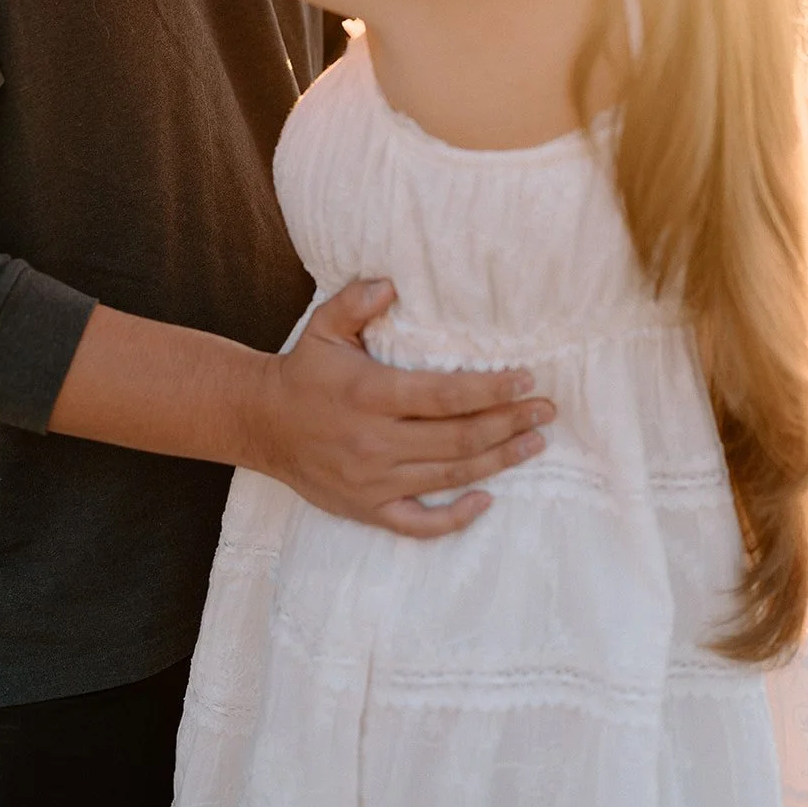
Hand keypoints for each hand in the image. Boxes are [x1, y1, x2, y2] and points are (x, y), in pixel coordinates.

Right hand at [253, 280, 554, 538]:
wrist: (262, 424)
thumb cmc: (303, 371)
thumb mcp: (324, 327)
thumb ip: (356, 301)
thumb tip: (390, 283)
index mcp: (370, 394)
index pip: (445, 395)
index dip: (491, 389)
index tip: (525, 380)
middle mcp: (375, 441)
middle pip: (459, 438)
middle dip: (509, 423)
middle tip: (545, 411)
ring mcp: (373, 480)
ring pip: (449, 475)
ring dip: (498, 461)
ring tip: (534, 443)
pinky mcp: (368, 508)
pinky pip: (419, 523)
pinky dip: (455, 517)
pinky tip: (486, 500)